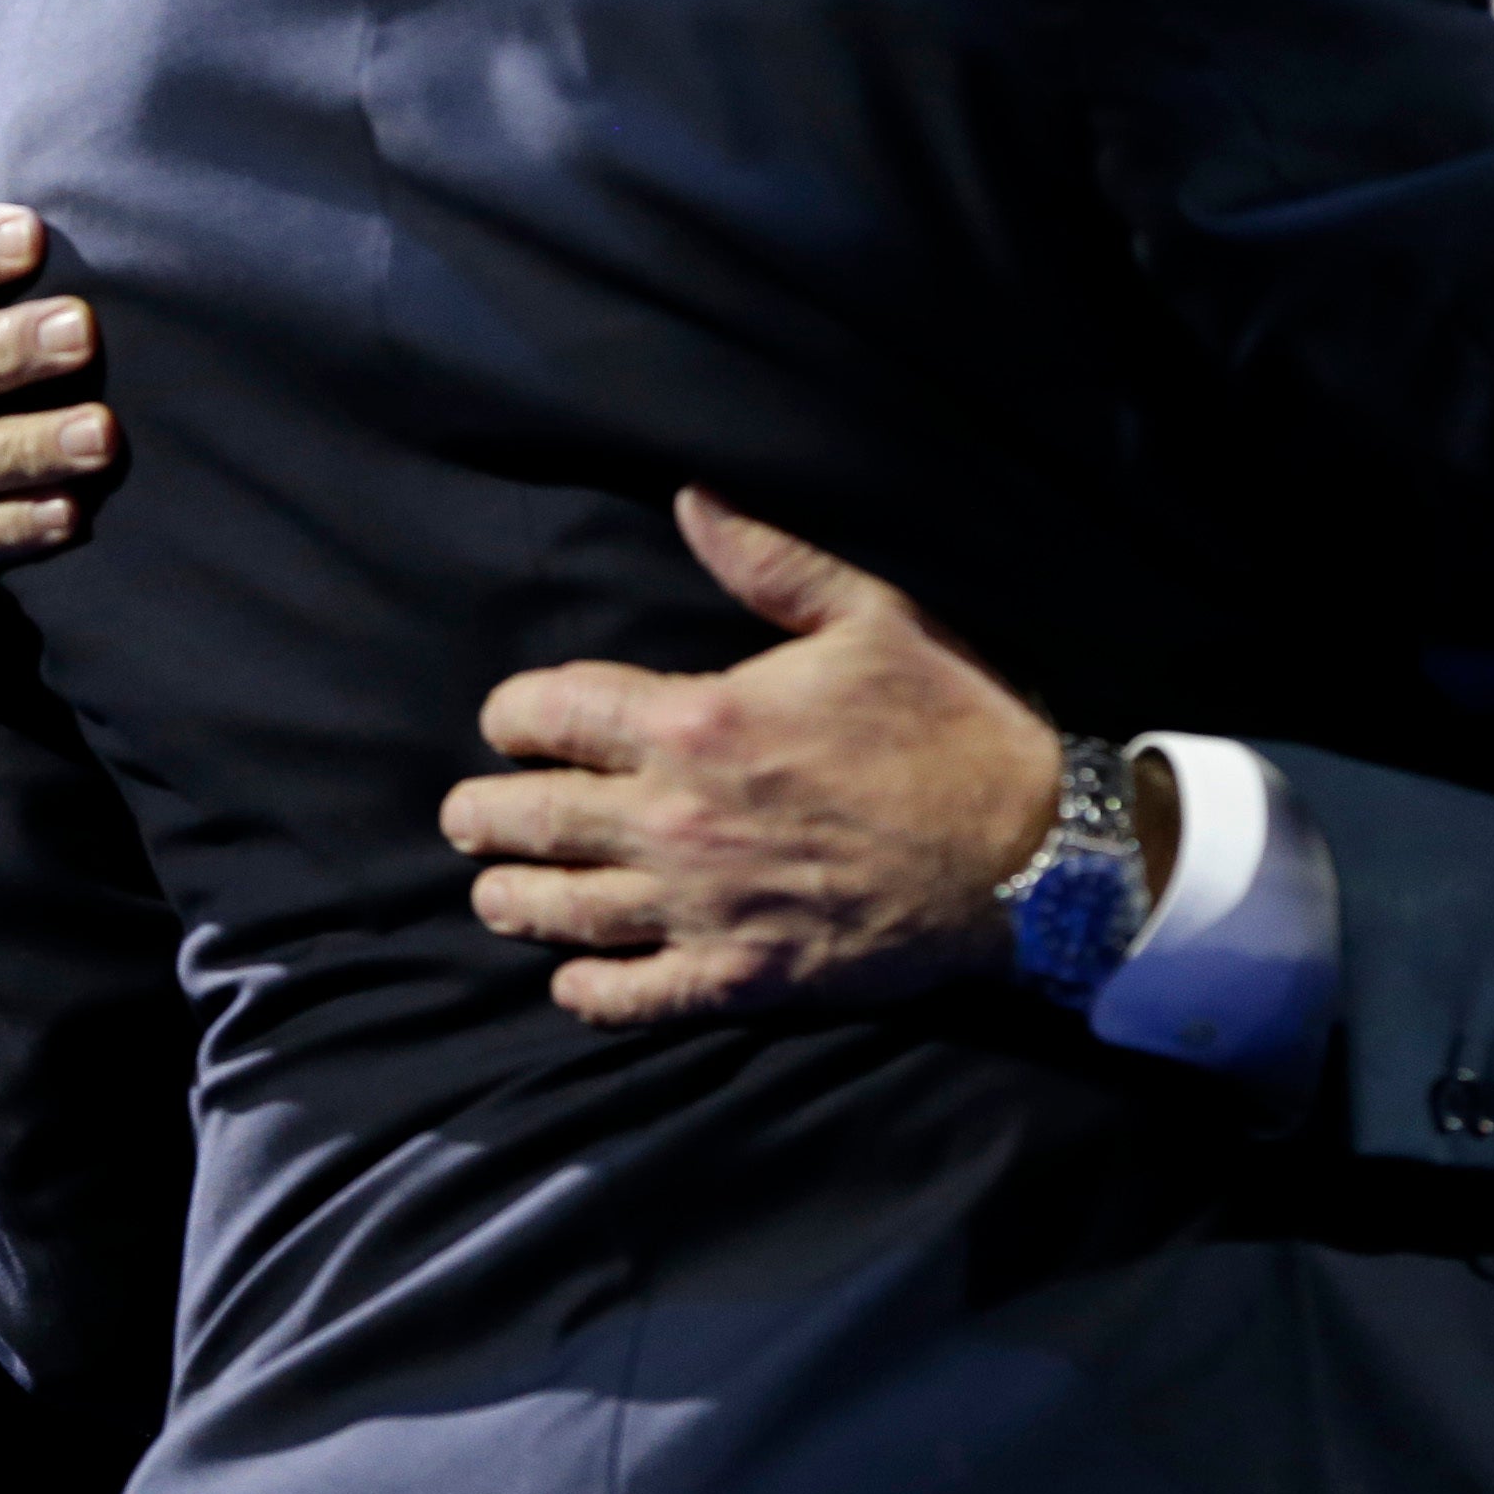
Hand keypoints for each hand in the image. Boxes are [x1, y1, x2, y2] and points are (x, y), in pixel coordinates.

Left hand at [439, 490, 1061, 1026]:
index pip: (553, 715)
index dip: (512, 717)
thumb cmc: (949, 722)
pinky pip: (639, 994)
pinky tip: (572, 984)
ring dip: (515, 902)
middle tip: (464, 817)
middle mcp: (679, 818)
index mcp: (697, 720)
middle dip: (486, 816)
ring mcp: (706, 905)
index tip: (507, 723)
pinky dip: (592, 993)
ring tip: (491, 895)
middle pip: (539, 820)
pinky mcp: (744, 974)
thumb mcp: (867, 615)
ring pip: (570, 912)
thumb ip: (766, 560)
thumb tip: (688, 499)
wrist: (1029, 852)